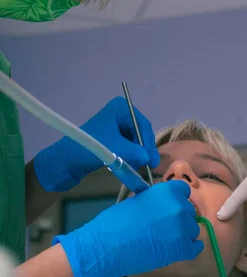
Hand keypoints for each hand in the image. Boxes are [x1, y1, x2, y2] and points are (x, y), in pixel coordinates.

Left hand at [34, 96, 159, 190]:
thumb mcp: (114, 149)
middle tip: (149, 166)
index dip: (148, 143)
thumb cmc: (87, 149)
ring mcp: (115, 125)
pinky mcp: (110, 138)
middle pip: (140, 132)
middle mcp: (119, 114)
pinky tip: (130, 165)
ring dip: (137, 154)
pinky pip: (127, 146)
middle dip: (143, 149)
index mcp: (120, 108)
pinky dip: (130, 155)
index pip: (142, 125)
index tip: (152, 160)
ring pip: (134, 141)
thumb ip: (135, 152)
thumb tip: (148, 158)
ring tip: (138, 167)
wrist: (64, 161)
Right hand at [55, 180, 202, 276]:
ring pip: (192, 229)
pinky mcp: (182, 250)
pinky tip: (176, 248)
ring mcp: (183, 229)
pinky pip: (195, 247)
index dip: (175, 199)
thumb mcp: (138, 198)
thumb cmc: (117, 220)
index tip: (167, 206)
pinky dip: (188, 247)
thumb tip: (163, 202)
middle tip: (162, 225)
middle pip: (188, 211)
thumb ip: (156, 198)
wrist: (108, 246)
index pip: (183, 191)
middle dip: (178, 217)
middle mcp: (180, 207)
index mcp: (168, 191)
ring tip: (166, 239)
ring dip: (182, 233)